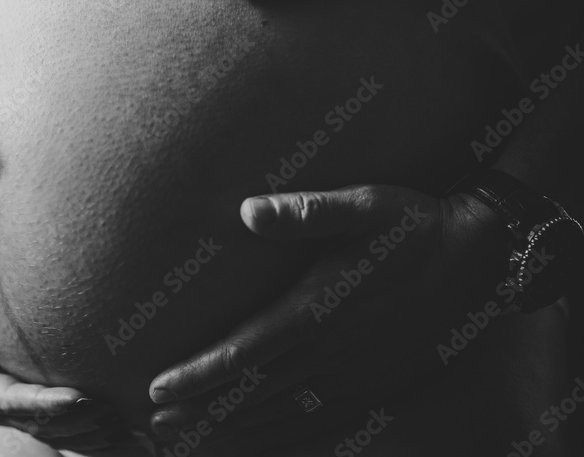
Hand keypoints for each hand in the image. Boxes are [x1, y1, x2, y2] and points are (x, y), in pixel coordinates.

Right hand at [0, 279, 130, 451]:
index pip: (5, 399)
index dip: (41, 403)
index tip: (78, 397)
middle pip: (36, 423)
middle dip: (75, 423)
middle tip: (115, 413)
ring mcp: (10, 404)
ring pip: (52, 431)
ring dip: (90, 435)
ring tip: (130, 429)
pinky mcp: (27, 399)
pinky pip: (61, 424)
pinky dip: (93, 433)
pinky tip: (131, 434)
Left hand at [145, 184, 507, 448]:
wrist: (483, 260)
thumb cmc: (414, 226)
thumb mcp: (364, 205)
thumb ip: (305, 212)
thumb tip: (247, 211)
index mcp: (318, 310)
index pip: (244, 353)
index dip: (198, 375)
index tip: (157, 390)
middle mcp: (333, 354)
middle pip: (253, 394)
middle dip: (201, 412)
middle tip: (155, 427)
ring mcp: (357, 378)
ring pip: (283, 416)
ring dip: (233, 429)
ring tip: (192, 439)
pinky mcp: (378, 388)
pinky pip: (322, 424)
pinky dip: (284, 437)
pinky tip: (263, 440)